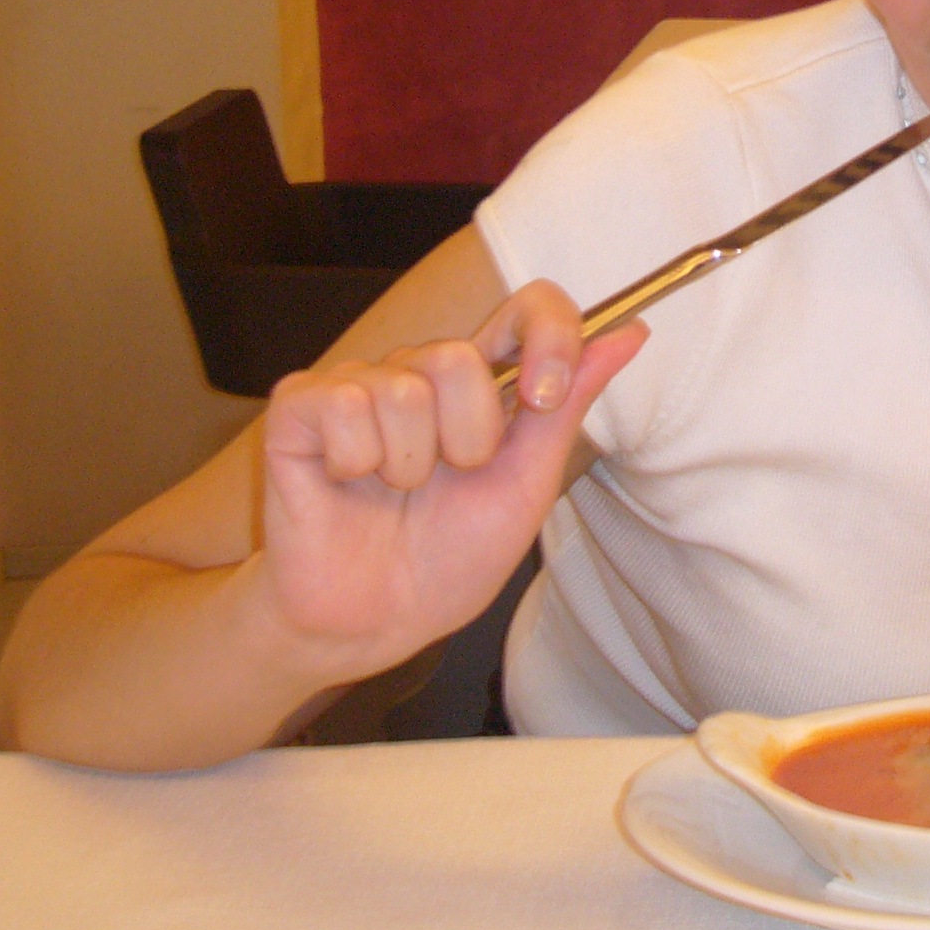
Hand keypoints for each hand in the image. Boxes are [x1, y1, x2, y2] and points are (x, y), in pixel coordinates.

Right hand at [250, 281, 647, 682]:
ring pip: (404, 389)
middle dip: (468, 441)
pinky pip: (343, 405)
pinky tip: (348, 483)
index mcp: (482, 384)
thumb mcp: (525, 485)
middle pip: (459, 358)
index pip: (528, 307)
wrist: (374, 623)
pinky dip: (356, 461)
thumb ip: (567, 406)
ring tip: (394, 492)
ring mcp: (357, 384)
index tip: (545, 398)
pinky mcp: (300, 410)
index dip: (548, 336)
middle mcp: (420, 371)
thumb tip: (629, 333)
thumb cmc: (448, 559)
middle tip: (446, 481)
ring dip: (410, 464)